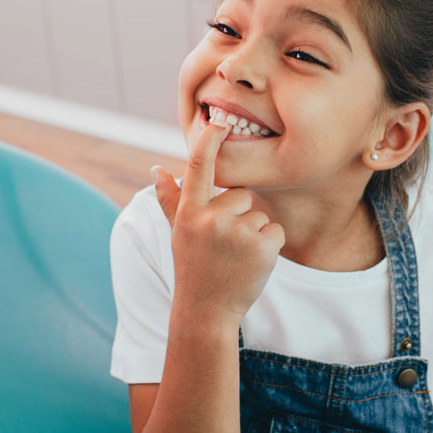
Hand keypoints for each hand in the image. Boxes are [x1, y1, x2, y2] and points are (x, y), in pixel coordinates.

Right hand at [151, 124, 284, 322]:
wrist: (207, 312)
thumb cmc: (193, 267)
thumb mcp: (177, 233)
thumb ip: (169, 200)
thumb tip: (156, 168)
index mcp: (189, 212)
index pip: (198, 166)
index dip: (209, 140)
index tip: (218, 121)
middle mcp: (211, 219)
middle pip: (242, 194)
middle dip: (239, 215)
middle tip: (225, 244)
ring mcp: (237, 233)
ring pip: (260, 214)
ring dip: (254, 233)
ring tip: (236, 257)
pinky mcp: (262, 247)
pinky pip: (276, 230)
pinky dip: (269, 246)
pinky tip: (252, 263)